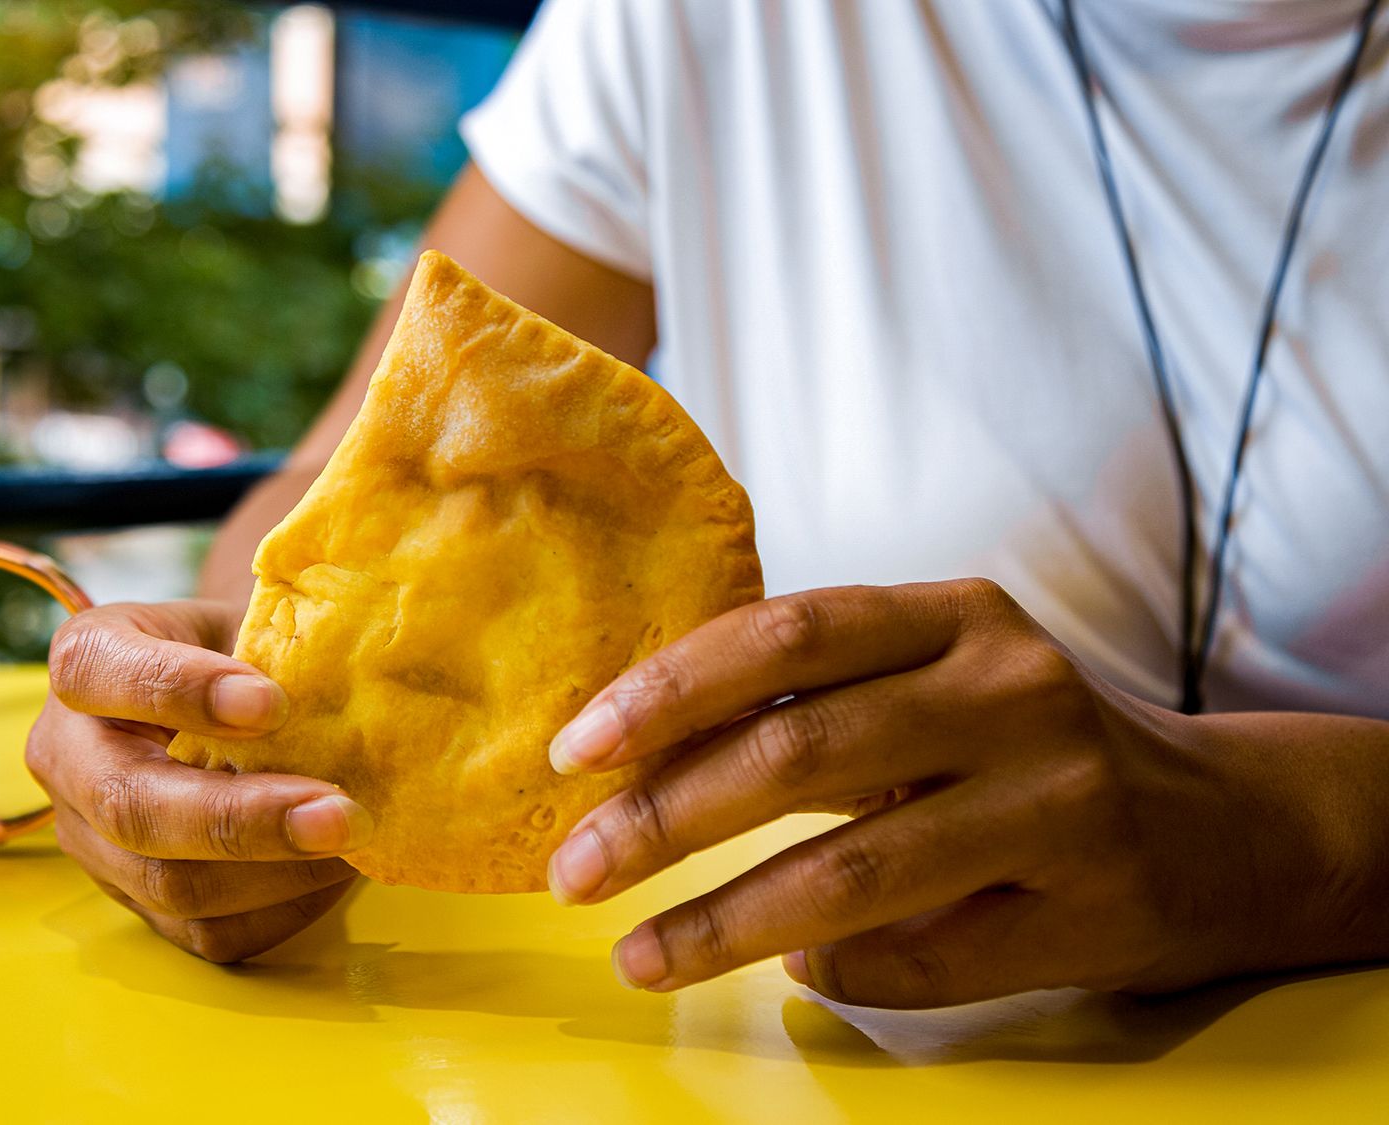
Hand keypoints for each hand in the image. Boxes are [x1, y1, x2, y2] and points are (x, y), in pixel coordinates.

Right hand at [26, 599, 371, 961]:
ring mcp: (92, 840)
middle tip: (341, 813)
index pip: (97, 671)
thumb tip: (358, 689)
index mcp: (86, 659)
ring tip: (354, 838)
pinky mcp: (138, 902)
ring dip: (275, 872)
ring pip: (168, 883)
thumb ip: (279, 643)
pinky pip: (206, 932)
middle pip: (128, 806)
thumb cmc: (247, 649)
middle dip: (241, 818)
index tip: (273, 703)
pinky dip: (282, 907)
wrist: (237, 698)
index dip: (179, 690)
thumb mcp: (251, 618)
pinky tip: (334, 871)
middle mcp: (67, 754)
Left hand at [544, 579, 1388, 1007]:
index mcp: (953, 616)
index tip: (575, 750)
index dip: (668, 690)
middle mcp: (1009, 692)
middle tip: (574, 871)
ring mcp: (1055, 799)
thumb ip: (808, 704)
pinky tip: (795, 972)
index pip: (784, 636)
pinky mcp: (1084, 906)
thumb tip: (629, 763)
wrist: (1214, 825)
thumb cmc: (1018, 745)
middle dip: (663, 819)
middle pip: (798, 754)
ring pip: (849, 874)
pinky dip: (837, 971)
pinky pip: (919, 955)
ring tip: (638, 955)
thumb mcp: (930, 681)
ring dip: (722, 924)